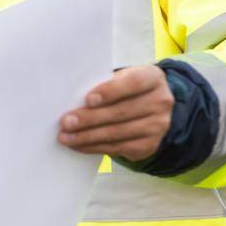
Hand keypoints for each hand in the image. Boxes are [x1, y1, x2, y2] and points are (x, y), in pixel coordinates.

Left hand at [57, 65, 172, 162]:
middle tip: (66, 122)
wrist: (153, 109)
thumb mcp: (123, 79)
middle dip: (90, 118)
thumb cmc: (128, 89)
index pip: (133, 83)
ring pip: (117, 133)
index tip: (88, 99)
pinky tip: (79, 145)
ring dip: (87, 136)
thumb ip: (104, 84)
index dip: (110, 91)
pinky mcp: (150, 145)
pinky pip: (118, 148)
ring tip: (66, 137)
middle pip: (121, 112)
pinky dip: (94, 147)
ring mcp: (158, 125)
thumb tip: (73, 100)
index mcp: (152, 78)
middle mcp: (160, 102)